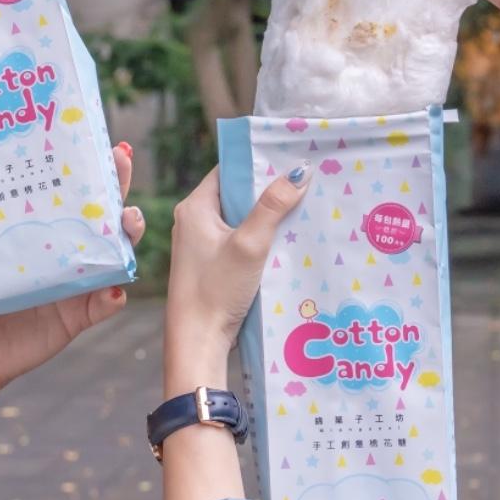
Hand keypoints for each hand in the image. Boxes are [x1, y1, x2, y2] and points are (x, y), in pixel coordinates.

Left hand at [0, 143, 146, 394]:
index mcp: (43, 227)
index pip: (72, 189)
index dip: (90, 164)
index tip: (99, 141)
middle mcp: (68, 249)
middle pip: (105, 210)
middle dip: (120, 182)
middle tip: (121, 159)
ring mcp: (79, 282)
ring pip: (119, 252)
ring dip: (130, 232)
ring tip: (126, 220)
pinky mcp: (79, 315)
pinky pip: (106, 304)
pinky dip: (114, 296)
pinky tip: (113, 288)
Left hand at [163, 163, 309, 393]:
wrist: (197, 341)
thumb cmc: (215, 290)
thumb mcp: (249, 244)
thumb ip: (273, 206)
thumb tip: (300, 171)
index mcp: (194, 207)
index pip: (228, 170)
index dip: (258, 163)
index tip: (290, 158)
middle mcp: (194, 221)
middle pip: (237, 194)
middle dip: (269, 191)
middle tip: (305, 183)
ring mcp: (202, 245)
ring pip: (242, 219)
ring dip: (268, 218)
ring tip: (303, 208)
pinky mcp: (213, 265)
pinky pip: (241, 241)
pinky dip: (262, 239)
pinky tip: (287, 241)